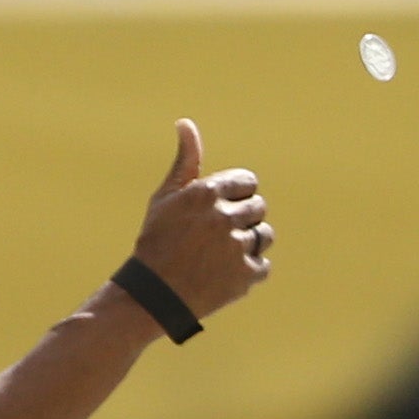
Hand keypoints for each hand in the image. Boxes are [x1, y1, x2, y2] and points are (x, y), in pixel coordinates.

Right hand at [126, 119, 272, 323]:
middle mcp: (225, 217)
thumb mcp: (166, 198)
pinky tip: (224, 273)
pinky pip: (263, 265)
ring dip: (249, 242)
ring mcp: (238, 247)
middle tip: (218, 234)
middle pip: (258, 207)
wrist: (153, 295)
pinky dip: (248, 270)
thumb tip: (186, 123)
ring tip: (221, 254)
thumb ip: (186, 162)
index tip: (222, 207)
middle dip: (243, 217)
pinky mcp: (246, 275)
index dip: (236, 194)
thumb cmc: (157, 241)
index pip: (248, 182)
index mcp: (207, 193)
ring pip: (265, 235)